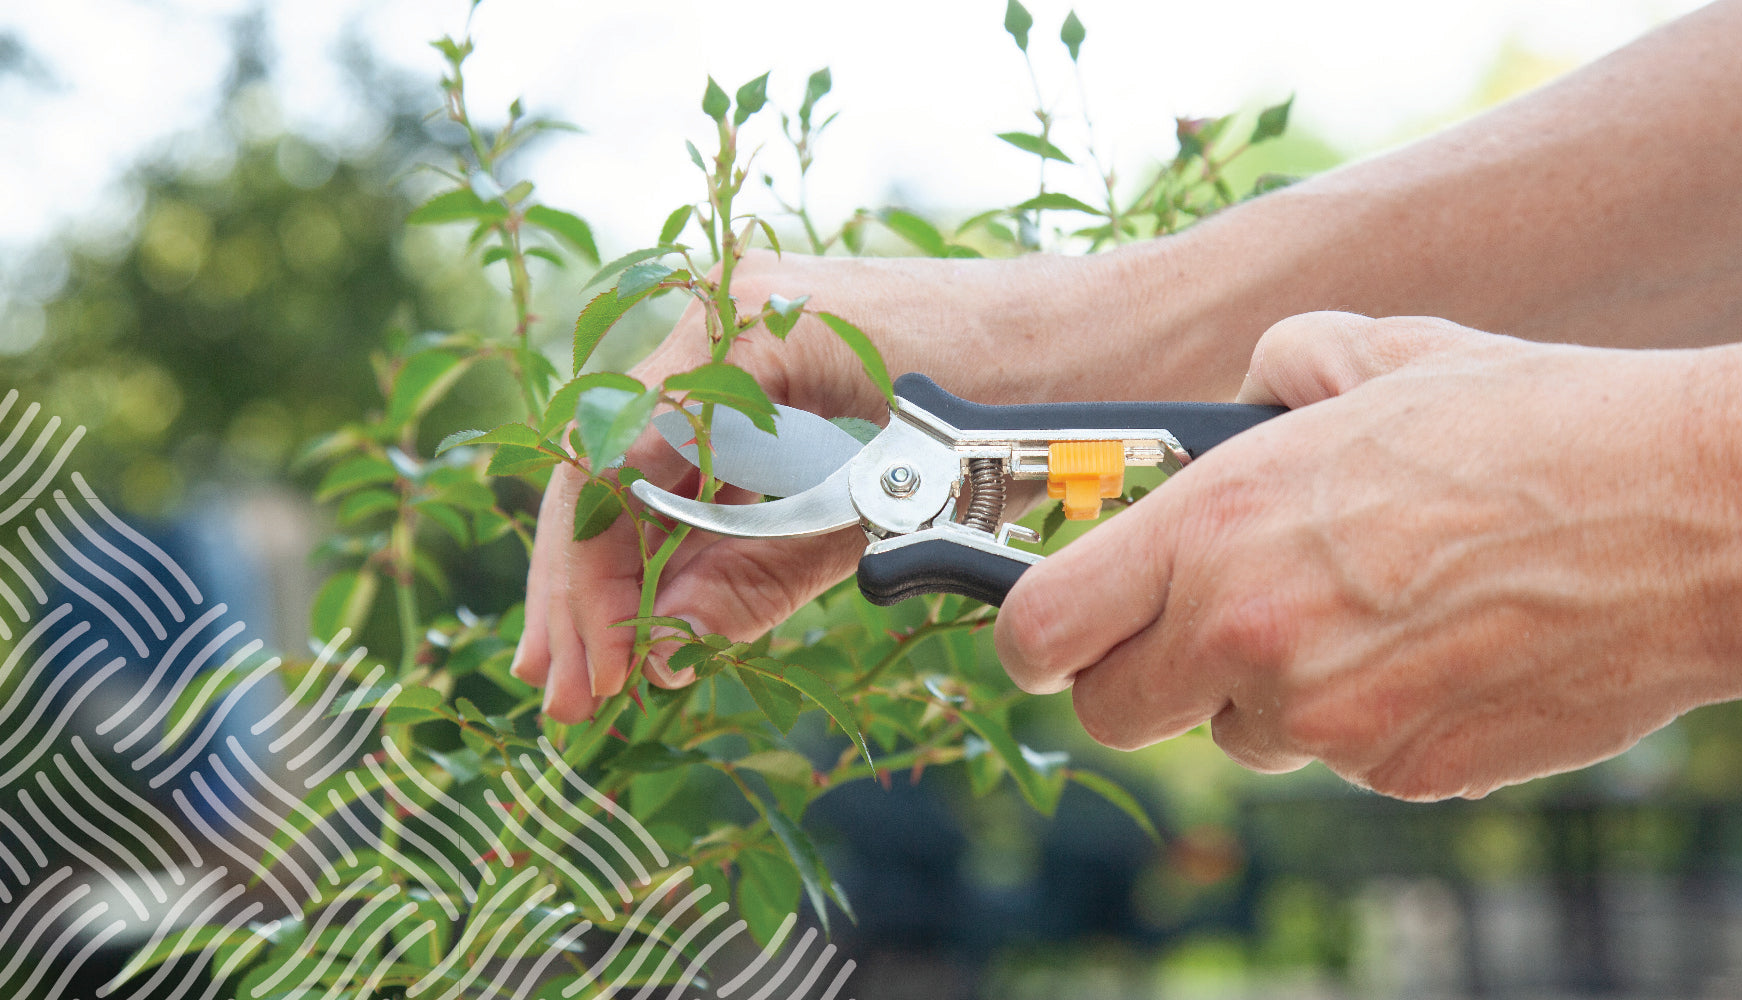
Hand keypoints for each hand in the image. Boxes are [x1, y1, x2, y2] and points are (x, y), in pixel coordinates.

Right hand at [512, 250, 1150, 722]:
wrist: (1114, 345)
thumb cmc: (1019, 392)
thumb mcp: (883, 497)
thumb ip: (763, 567)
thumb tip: (668, 643)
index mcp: (733, 328)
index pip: (609, 466)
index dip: (586, 579)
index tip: (587, 667)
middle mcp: (723, 331)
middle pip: (615, 478)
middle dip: (588, 592)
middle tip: (568, 694)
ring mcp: (755, 360)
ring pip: (660, 486)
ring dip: (632, 584)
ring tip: (606, 676)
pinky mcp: (794, 400)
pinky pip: (720, 484)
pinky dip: (697, 558)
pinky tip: (673, 624)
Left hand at [994, 312, 1741, 799]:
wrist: (1683, 514)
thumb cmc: (1528, 422)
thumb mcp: (1367, 353)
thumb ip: (1265, 374)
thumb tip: (1235, 399)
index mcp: (1214, 530)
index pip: (1039, 632)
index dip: (1034, 636)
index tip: (1053, 628)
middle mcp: (1249, 638)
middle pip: (1115, 713)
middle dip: (1142, 674)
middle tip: (1201, 622)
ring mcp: (1325, 721)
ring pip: (1237, 735)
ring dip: (1267, 690)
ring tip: (1362, 607)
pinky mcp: (1401, 772)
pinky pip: (1338, 758)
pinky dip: (1363, 715)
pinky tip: (1432, 645)